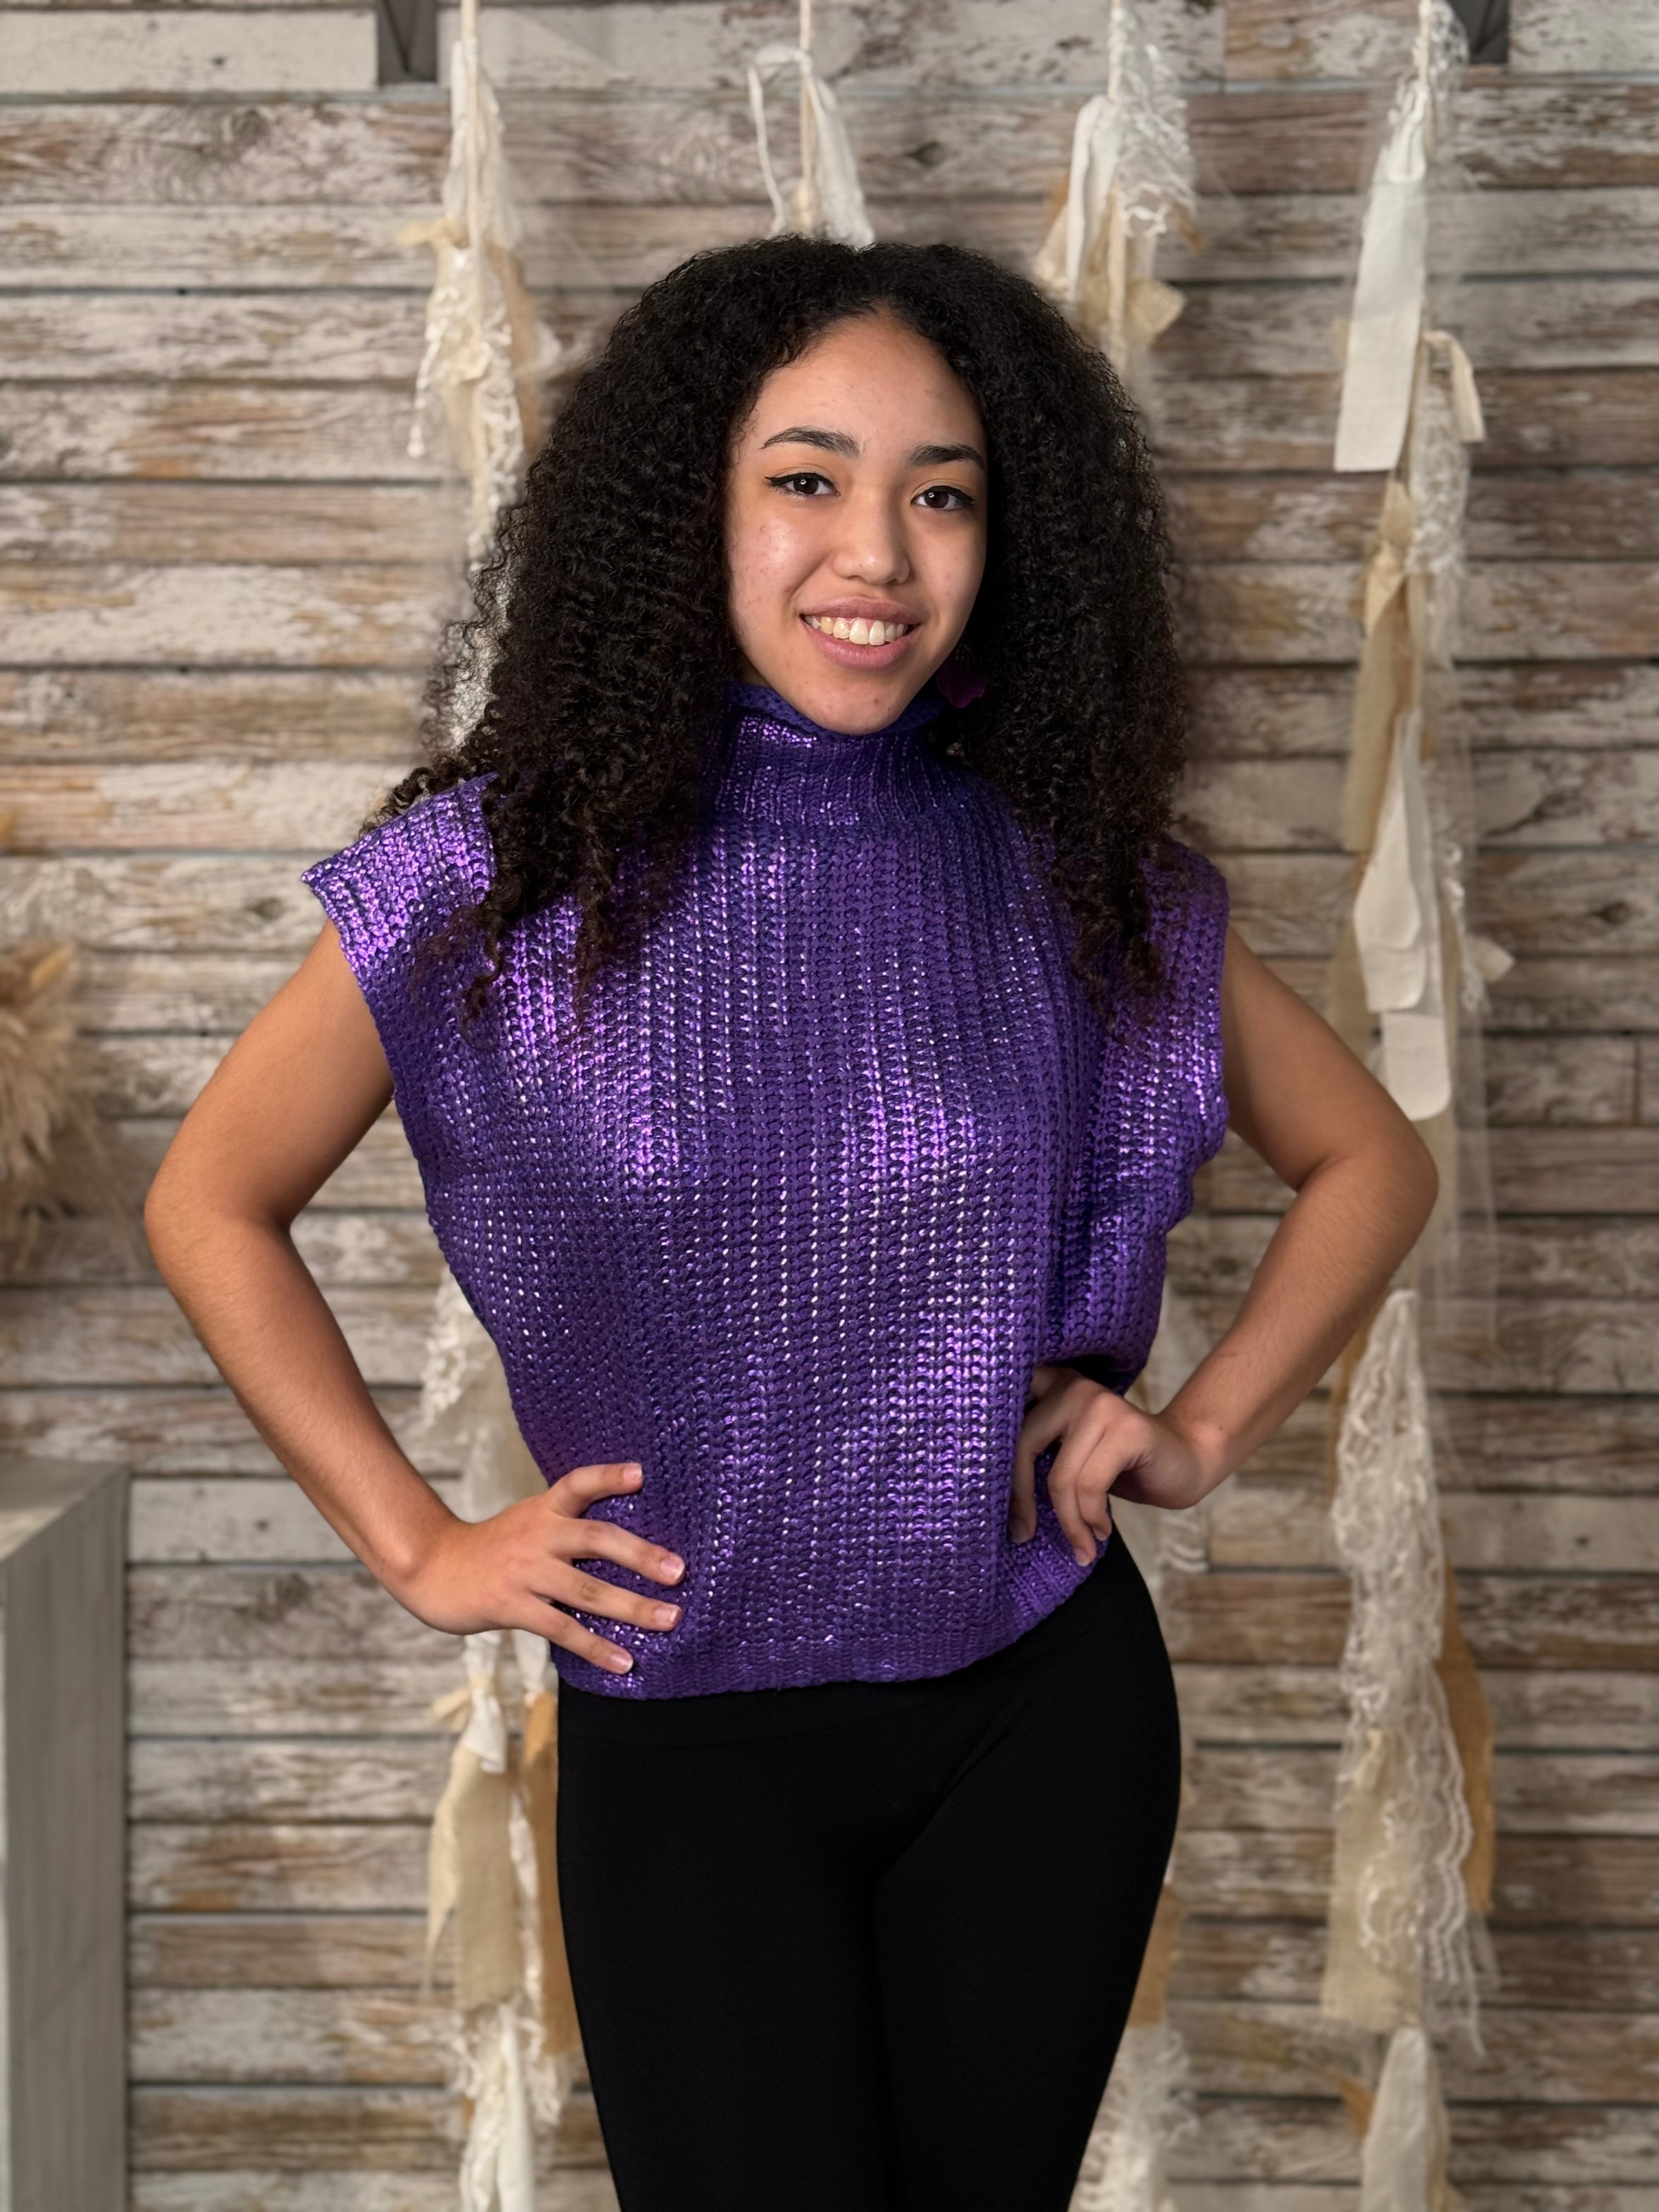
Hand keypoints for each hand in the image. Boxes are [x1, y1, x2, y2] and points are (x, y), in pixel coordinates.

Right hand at [398, 1459, 684, 1674]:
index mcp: (543, 1510)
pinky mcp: (512, 1606)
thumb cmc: (491, 1550)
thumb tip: (625, 1543)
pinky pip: (562, 1628)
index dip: (609, 1476)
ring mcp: (525, 1571)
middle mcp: (537, 1535)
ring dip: (632, 1607)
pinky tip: (624, 1662)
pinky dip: (596, 1647)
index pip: (578, 1483)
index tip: (641, 1473)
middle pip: (596, 1538)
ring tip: (669, 1620)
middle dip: (641, 1556)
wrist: (431, 1568)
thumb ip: (565, 1526)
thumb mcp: (526, 1523)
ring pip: (587, 1590)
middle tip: (679, 1572)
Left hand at [1010, 1365, 1213, 1563]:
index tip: (999, 1510)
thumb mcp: (1070, 1457)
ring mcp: (1101, 1404)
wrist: (1187, 1460)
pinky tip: (1101, 1531)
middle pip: (1023, 1447)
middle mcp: (1073, 1387)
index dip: (991, 1464)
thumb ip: (1038, 1456)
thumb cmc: (1121, 1466)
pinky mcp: (1127, 1429)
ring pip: (1061, 1477)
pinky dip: (1091, 1518)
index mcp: (1052, 1387)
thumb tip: (987, 1495)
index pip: (1003, 1417)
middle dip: (1019, 1499)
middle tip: (1022, 1535)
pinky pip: (1090, 1486)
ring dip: (1069, 1522)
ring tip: (1082, 1545)